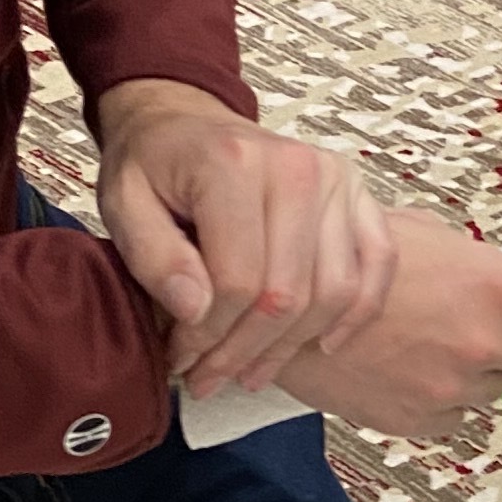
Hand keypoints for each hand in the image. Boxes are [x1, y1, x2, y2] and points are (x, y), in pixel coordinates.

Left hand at [97, 79, 396, 396]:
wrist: (187, 123)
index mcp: (234, 164)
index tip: (181, 356)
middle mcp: (297, 168)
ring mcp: (337, 180)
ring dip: (291, 347)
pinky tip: (323, 345)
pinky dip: (356, 314)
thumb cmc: (154, 165)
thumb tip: (195, 311)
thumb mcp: (124, 204)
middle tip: (208, 378)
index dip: (209, 335)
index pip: (237, 280)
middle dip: (244, 351)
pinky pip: (376, 266)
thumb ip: (154, 258)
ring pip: (333, 293)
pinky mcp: (359, 195)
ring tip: (251, 372)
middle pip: (288, 294)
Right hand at [274, 213, 501, 437]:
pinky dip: (439, 397)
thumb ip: (474, 259)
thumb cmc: (342, 257)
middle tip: (474, 320)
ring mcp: (454, 386)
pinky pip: (455, 414)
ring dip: (473, 369)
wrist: (278, 308)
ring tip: (425, 342)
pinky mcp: (423, 420)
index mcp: (493, 284)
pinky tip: (404, 368)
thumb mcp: (418, 231)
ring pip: (497, 387)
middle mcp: (484, 340)